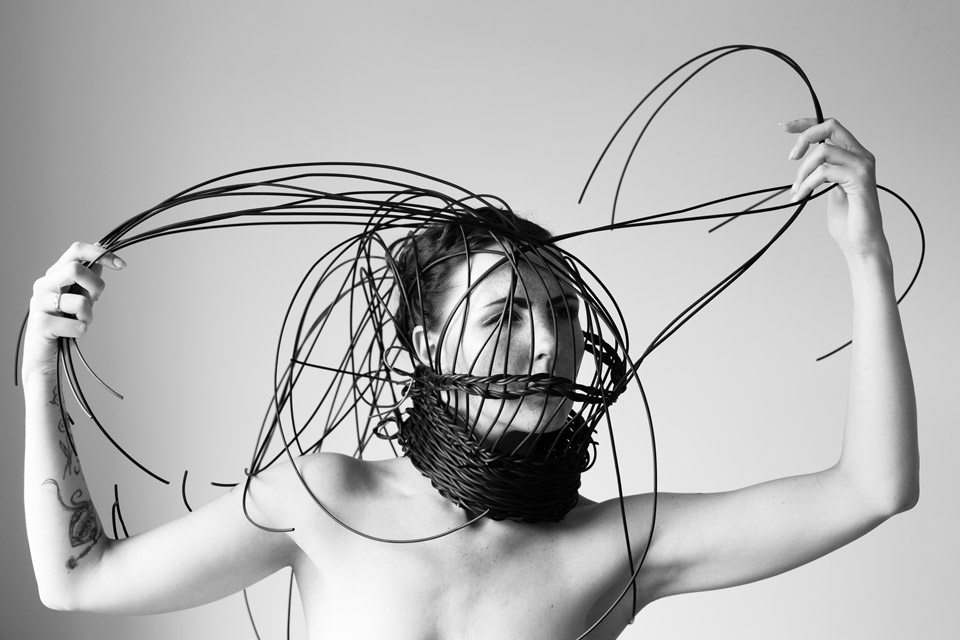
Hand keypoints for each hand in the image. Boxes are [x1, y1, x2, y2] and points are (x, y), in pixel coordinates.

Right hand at [22, 242, 125, 379]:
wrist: (43, 356)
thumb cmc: (63, 325)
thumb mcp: (79, 297)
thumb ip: (87, 279)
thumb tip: (101, 257)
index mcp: (53, 275)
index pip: (75, 250)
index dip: (101, 253)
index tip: (122, 265)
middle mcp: (43, 285)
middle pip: (76, 268)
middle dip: (96, 286)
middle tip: (95, 300)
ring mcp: (40, 304)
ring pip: (80, 301)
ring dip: (88, 316)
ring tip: (79, 322)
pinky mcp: (41, 325)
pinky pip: (77, 325)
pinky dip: (82, 331)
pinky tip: (71, 334)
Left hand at [783, 118, 888, 259]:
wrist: (860, 243)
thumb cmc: (847, 220)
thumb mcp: (830, 189)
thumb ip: (823, 172)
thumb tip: (806, 164)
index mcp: (854, 156)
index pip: (830, 128)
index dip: (806, 124)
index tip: (784, 127)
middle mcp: (861, 156)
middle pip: (830, 127)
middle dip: (804, 138)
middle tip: (791, 159)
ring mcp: (862, 166)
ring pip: (823, 151)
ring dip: (802, 172)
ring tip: (796, 191)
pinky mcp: (860, 179)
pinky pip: (824, 171)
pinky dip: (807, 184)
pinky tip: (801, 196)